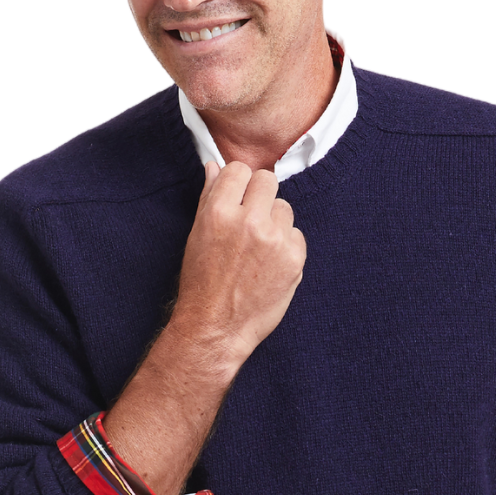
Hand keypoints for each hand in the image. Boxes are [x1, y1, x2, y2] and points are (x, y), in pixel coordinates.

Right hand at [173, 159, 306, 371]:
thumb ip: (209, 197)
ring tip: (258, 249)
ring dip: (275, 223)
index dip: (239, 184)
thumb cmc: (202, 283)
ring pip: (285, 209)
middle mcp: (248, 221)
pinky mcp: (294, 259)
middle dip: (260, 197)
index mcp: (219, 212)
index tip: (238, 199)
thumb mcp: (197, 235)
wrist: (216, 328)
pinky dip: (286, 247)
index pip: (239, 169)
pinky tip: (269, 265)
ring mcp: (274, 240)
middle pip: (268, 181)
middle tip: (251, 222)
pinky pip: (297, 235)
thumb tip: (214, 166)